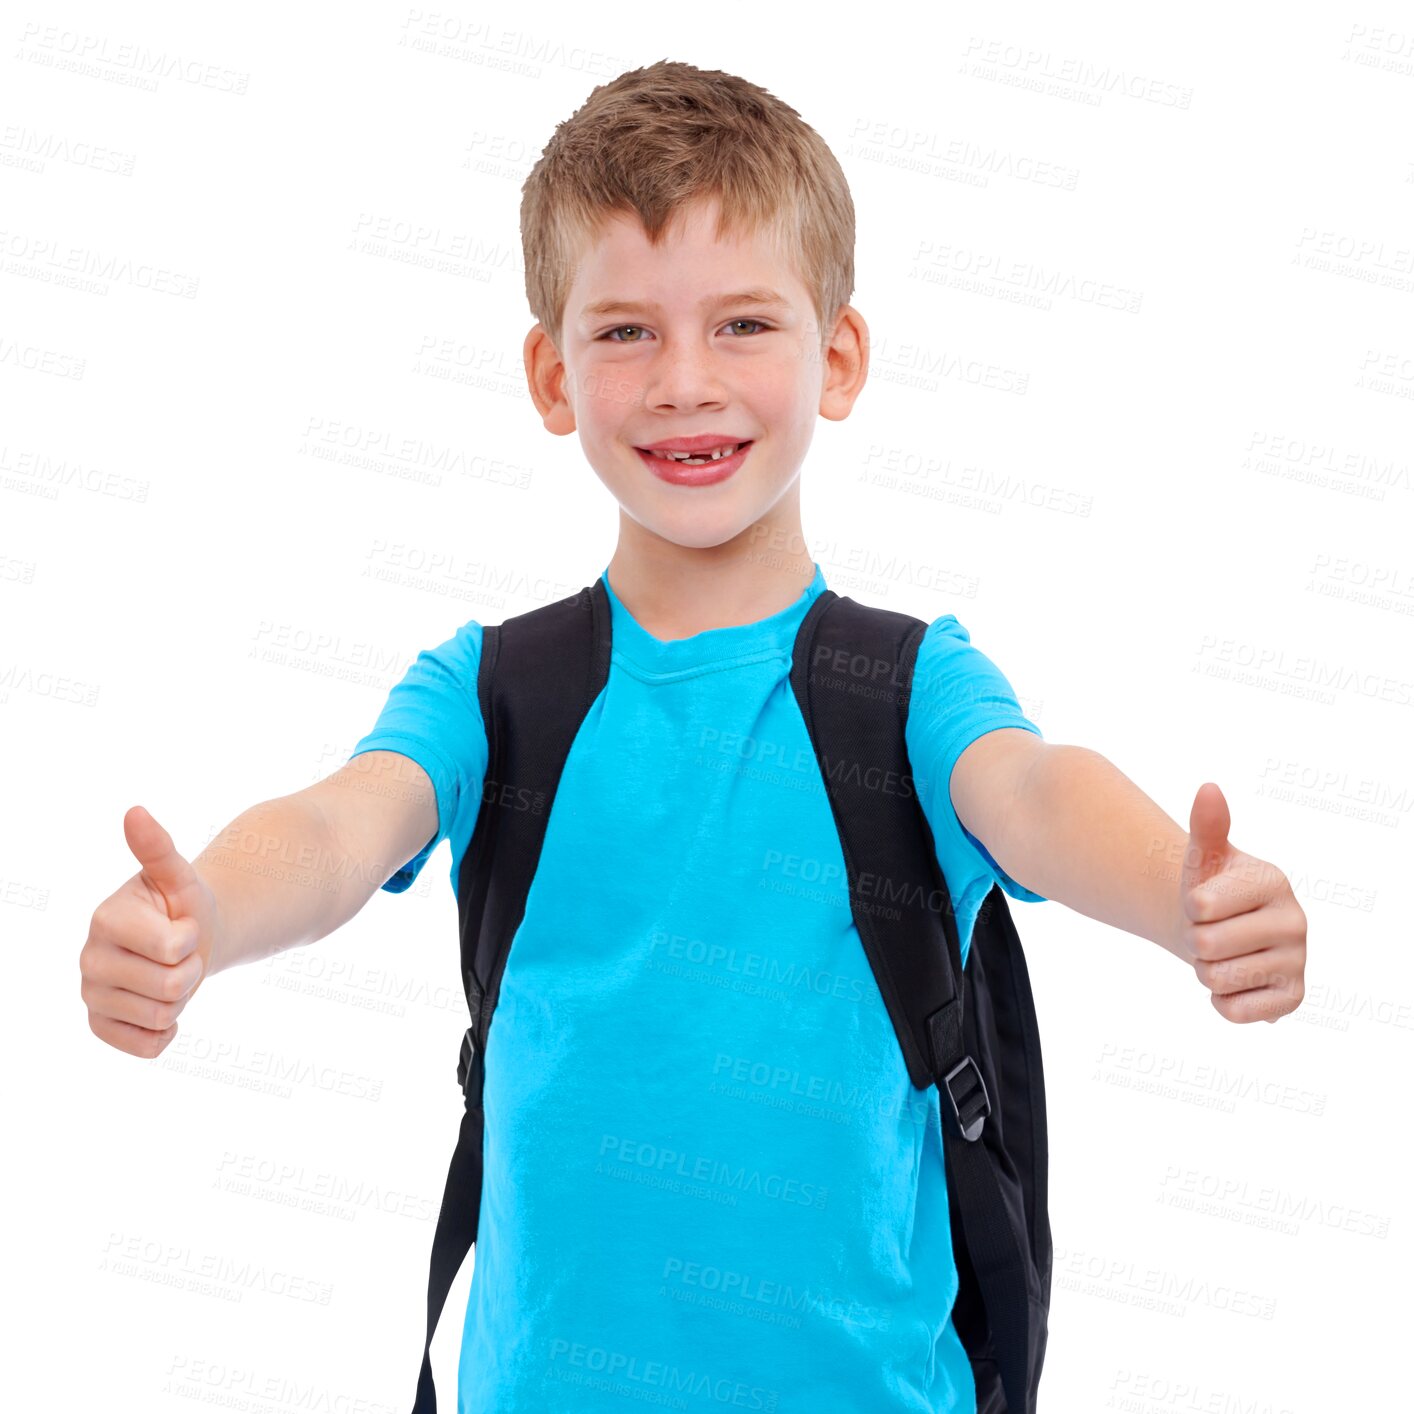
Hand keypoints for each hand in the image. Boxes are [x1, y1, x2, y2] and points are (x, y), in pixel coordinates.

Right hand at [80, 805, 221, 1057]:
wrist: (186, 942)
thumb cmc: (183, 906)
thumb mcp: (179, 877)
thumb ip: (158, 849)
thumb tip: (135, 812)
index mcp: (104, 919)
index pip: (173, 947)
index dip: (191, 938)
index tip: (181, 925)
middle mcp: (88, 959)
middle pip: (170, 986)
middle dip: (190, 969)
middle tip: (179, 954)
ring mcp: (91, 996)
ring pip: (162, 1017)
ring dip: (180, 999)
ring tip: (168, 973)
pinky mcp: (101, 1027)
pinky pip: (148, 1046)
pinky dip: (166, 1030)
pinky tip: (160, 1006)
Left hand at [1176, 782, 1306, 1023]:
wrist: (1219, 930)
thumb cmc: (1209, 888)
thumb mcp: (1202, 857)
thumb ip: (1206, 826)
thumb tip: (1208, 789)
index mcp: (1273, 881)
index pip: (1199, 906)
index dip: (1187, 908)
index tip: (1203, 902)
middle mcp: (1296, 922)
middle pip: (1206, 946)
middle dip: (1194, 942)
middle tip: (1211, 931)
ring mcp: (1298, 962)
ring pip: (1216, 979)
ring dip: (1205, 971)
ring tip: (1224, 953)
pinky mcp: (1292, 999)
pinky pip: (1234, 1012)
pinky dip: (1220, 1000)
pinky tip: (1235, 981)